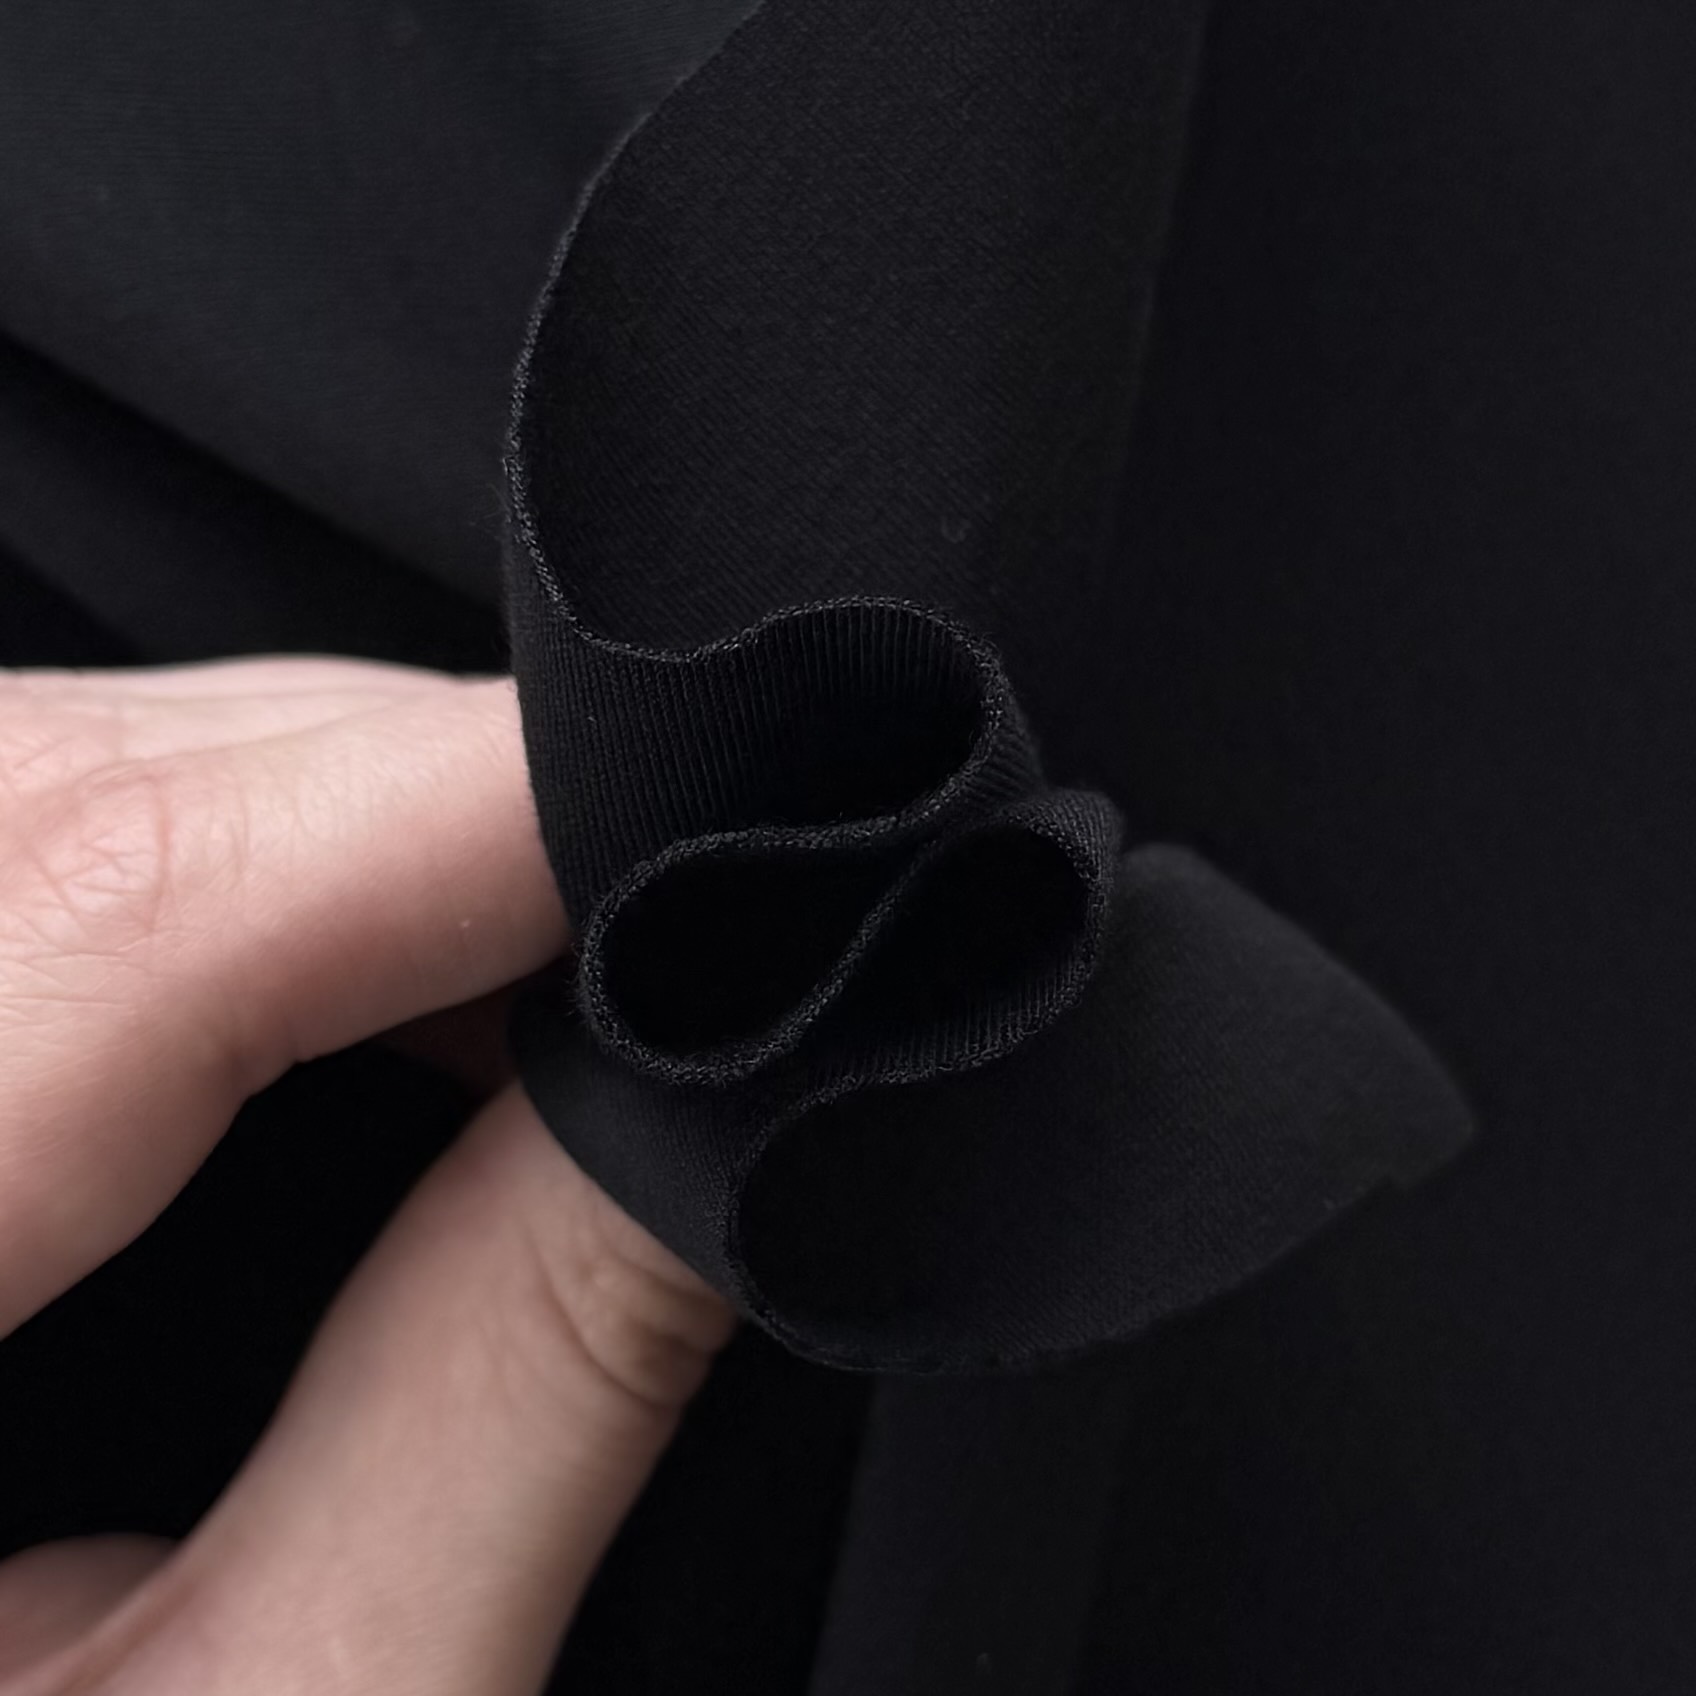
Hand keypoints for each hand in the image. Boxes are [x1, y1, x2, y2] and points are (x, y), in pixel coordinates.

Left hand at [0, 658, 732, 1693]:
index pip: (110, 897)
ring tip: (531, 946)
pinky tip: (366, 965)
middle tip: (659, 902)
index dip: (468, 806)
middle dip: (422, 796)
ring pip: (48, 780)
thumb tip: (715, 1098)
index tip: (704, 818)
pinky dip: (226, 860)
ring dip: (330, 816)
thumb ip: (518, 1382)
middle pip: (72, 796)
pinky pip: (21, 859)